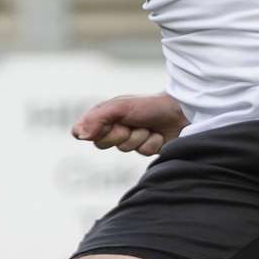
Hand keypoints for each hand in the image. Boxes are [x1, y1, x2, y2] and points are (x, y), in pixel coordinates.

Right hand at [71, 93, 189, 155]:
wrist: (180, 111)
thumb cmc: (149, 105)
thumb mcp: (120, 107)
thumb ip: (97, 119)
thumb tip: (78, 135)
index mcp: (104, 114)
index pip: (83, 132)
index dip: (96, 131)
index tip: (109, 124)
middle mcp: (114, 127)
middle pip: (102, 144)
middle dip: (120, 134)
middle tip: (131, 124)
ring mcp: (130, 138)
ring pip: (124, 149)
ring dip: (139, 138)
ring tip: (149, 127)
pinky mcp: (145, 148)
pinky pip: (142, 153)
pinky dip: (152, 143)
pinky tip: (159, 135)